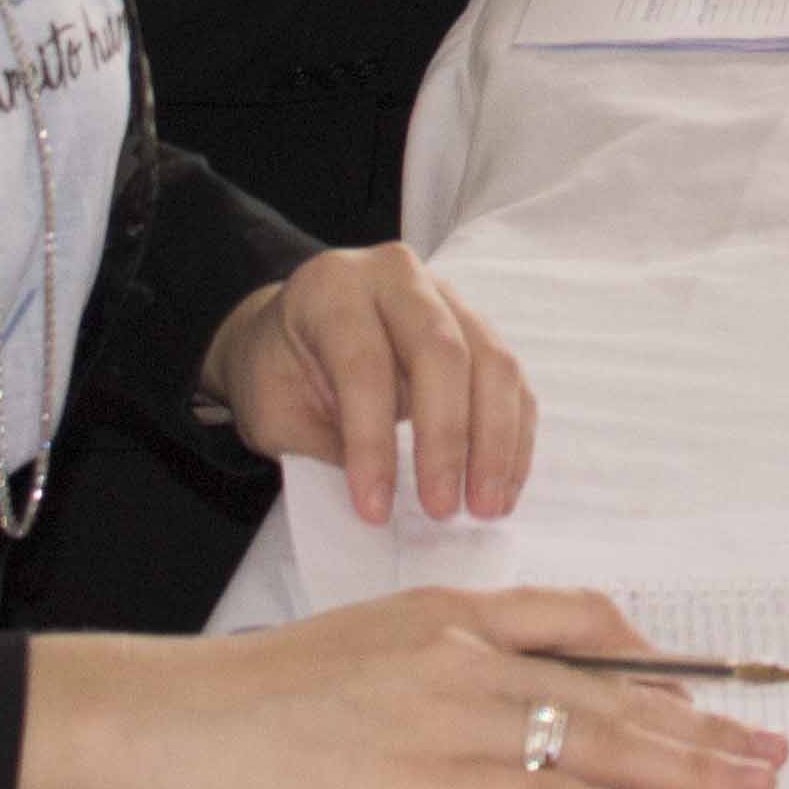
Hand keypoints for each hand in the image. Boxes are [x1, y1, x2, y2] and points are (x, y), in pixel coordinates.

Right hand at [20, 584, 784, 788]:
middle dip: (699, 753)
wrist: (176, 728)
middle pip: (606, 726)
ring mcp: (438, 762)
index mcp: (460, 632)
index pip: (595, 651)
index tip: (734, 710)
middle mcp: (460, 692)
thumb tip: (616, 659)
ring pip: (576, 787)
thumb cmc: (287, 685)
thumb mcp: (405, 623)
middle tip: (770, 767)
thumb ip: (508, 630)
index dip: (675, 686)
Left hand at [202, 243, 538, 528]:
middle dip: (447, 438)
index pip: (364, 364)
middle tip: (443, 509)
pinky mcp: (477, 326)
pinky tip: (503, 486)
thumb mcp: (275, 411)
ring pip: (492, 362)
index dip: (372, 441)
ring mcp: (447, 296)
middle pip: (443, 351)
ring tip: (486, 507)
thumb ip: (326, 443)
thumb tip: (387, 498)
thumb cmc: (277, 375)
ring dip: (495, 442)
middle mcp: (398, 277)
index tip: (375, 510)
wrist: (293, 333)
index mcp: (333, 288)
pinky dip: (513, 436)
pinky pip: (510, 379)